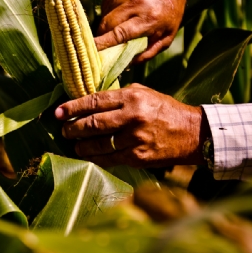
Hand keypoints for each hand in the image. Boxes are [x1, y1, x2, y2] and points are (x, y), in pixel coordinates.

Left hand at [54, 84, 208, 168]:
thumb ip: (118, 97)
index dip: (73, 107)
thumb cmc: (164, 110)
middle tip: (63, 130)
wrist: (193, 133)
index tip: (58, 112)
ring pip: (98, 144)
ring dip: (81, 145)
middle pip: (93, 124)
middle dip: (73, 128)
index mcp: (131, 97)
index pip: (94, 101)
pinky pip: (110, 159)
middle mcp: (132, 117)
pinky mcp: (138, 157)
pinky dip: (95, 158)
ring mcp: (135, 139)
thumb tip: (90, 101)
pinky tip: (88, 156)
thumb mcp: (143, 93)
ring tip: (73, 144)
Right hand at [95, 0, 188, 62]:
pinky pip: (105, 5)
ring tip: (120, 24)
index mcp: (149, 18)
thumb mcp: (166, 36)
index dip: (104, 44)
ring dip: (107, 24)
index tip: (92, 52)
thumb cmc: (170, 12)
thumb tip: (125, 65)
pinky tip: (121, 12)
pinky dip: (109, 12)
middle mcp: (135, 3)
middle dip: (102, 37)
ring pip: (104, 15)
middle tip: (105, 45)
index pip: (120, 33)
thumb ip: (147, 53)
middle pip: (107, 24)